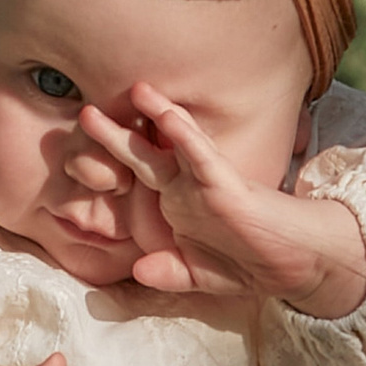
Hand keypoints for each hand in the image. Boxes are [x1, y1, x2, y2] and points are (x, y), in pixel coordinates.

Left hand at [80, 82, 365, 318]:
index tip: (72, 160)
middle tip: (84, 112)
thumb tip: (139, 271)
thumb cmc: (247, 263)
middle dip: (113, 136)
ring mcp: (204, 185)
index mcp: (173, 208)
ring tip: (135, 90)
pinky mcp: (227, 186)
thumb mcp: (199, 275)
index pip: (134, 183)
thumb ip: (169, 273)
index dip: (106, 170)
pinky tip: (168, 117)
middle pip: (142, 158)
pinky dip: (185, 138)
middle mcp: (185, 190)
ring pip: (174, 145)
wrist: (293, 265)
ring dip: (155, 116)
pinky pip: (202, 157)